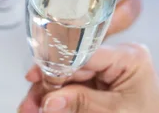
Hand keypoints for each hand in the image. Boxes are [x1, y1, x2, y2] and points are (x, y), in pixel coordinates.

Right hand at [18, 44, 158, 112]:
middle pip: (74, 65)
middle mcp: (120, 59)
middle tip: (28, 104)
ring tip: (30, 110)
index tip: (35, 77)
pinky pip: (79, 89)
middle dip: (49, 85)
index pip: (85, 52)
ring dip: (50, 95)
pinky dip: (63, 101)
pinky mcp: (106, 87)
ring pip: (72, 79)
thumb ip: (80, 103)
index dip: (57, 64)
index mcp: (129, 56)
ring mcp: (112, 73)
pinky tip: (46, 108)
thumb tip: (47, 99)